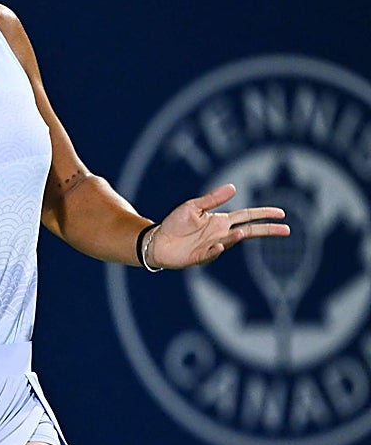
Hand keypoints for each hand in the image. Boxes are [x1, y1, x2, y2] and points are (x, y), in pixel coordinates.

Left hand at [147, 183, 290, 269]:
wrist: (157, 241)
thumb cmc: (175, 224)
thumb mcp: (193, 207)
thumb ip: (212, 199)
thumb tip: (233, 187)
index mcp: (221, 221)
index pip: (248, 216)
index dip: (264, 214)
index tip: (281, 213)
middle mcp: (220, 234)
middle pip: (248, 232)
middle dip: (267, 230)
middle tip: (286, 230)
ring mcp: (211, 246)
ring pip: (229, 242)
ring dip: (234, 238)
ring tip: (240, 233)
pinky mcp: (199, 256)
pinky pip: (210, 254)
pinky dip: (215, 251)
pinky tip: (217, 246)